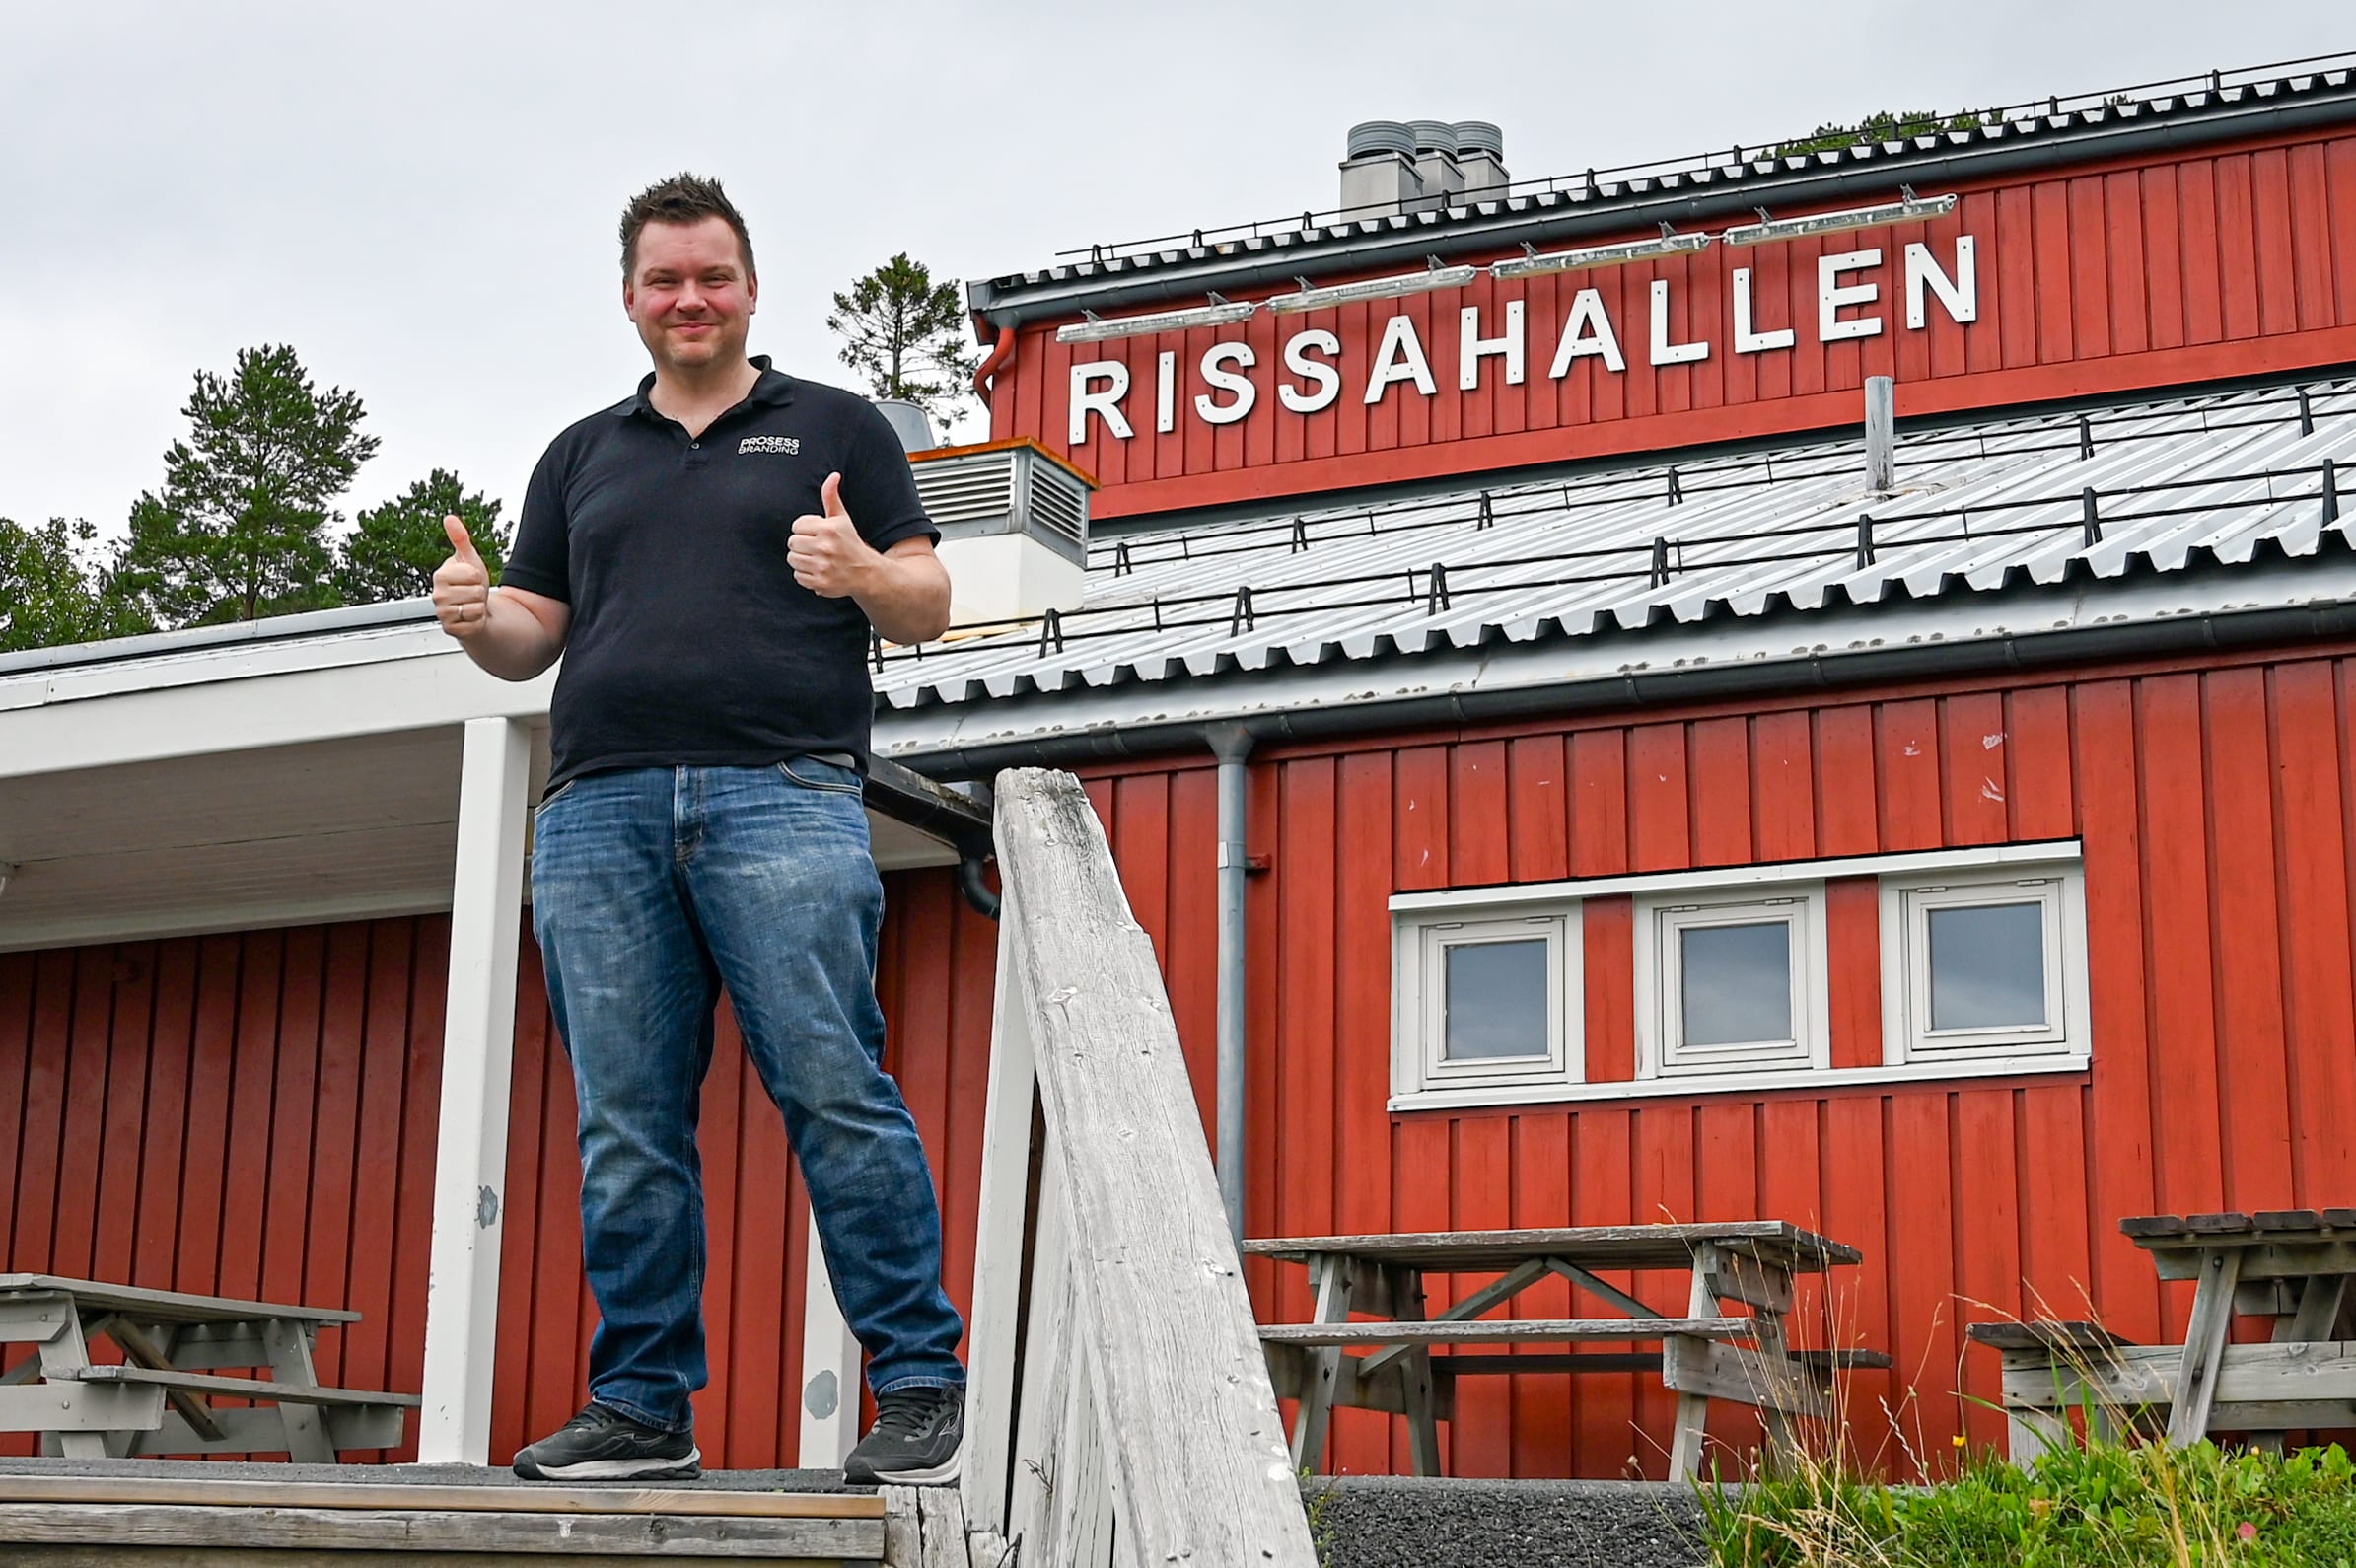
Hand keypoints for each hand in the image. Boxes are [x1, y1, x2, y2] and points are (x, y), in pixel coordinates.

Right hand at [432, 515, 491, 639]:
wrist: (474, 610)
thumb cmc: (470, 584)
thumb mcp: (469, 560)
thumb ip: (460, 539)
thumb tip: (449, 518)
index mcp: (440, 576)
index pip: (473, 574)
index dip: (478, 576)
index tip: (471, 579)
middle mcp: (437, 595)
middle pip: (476, 591)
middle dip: (480, 593)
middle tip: (472, 594)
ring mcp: (442, 614)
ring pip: (476, 607)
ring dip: (480, 607)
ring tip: (471, 605)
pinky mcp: (451, 630)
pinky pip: (476, 623)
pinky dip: (479, 620)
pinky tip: (471, 617)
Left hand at [787, 473, 876, 598]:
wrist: (866, 572)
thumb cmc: (850, 543)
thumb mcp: (842, 518)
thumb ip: (832, 496)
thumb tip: (833, 476)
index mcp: (828, 529)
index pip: (796, 526)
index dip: (804, 529)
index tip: (816, 534)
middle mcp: (825, 547)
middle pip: (792, 543)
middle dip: (801, 545)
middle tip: (815, 547)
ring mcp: (822, 566)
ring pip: (793, 560)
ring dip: (801, 560)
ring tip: (816, 559)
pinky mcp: (820, 583)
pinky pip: (798, 576)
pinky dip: (805, 575)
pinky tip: (818, 571)